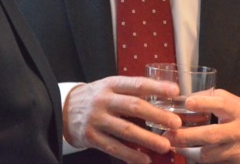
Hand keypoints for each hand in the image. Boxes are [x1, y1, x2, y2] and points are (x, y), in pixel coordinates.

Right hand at [63, 75, 181, 163]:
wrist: (63, 109)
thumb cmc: (96, 98)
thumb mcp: (109, 87)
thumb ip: (131, 92)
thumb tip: (164, 97)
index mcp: (111, 84)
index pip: (137, 84)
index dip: (156, 87)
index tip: (175, 91)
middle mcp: (103, 100)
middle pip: (134, 106)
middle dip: (157, 115)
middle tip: (176, 123)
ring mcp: (96, 119)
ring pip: (125, 130)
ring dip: (147, 139)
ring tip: (165, 145)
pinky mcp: (90, 137)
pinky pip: (113, 147)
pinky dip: (130, 155)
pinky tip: (145, 159)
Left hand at [163, 89, 239, 163]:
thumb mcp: (231, 101)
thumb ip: (209, 97)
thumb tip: (183, 97)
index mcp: (236, 111)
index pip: (221, 105)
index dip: (204, 103)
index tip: (187, 102)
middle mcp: (237, 131)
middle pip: (211, 135)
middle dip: (187, 136)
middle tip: (168, 134)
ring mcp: (236, 151)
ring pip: (209, 156)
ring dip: (188, 152)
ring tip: (173, 146)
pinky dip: (198, 162)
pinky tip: (186, 156)